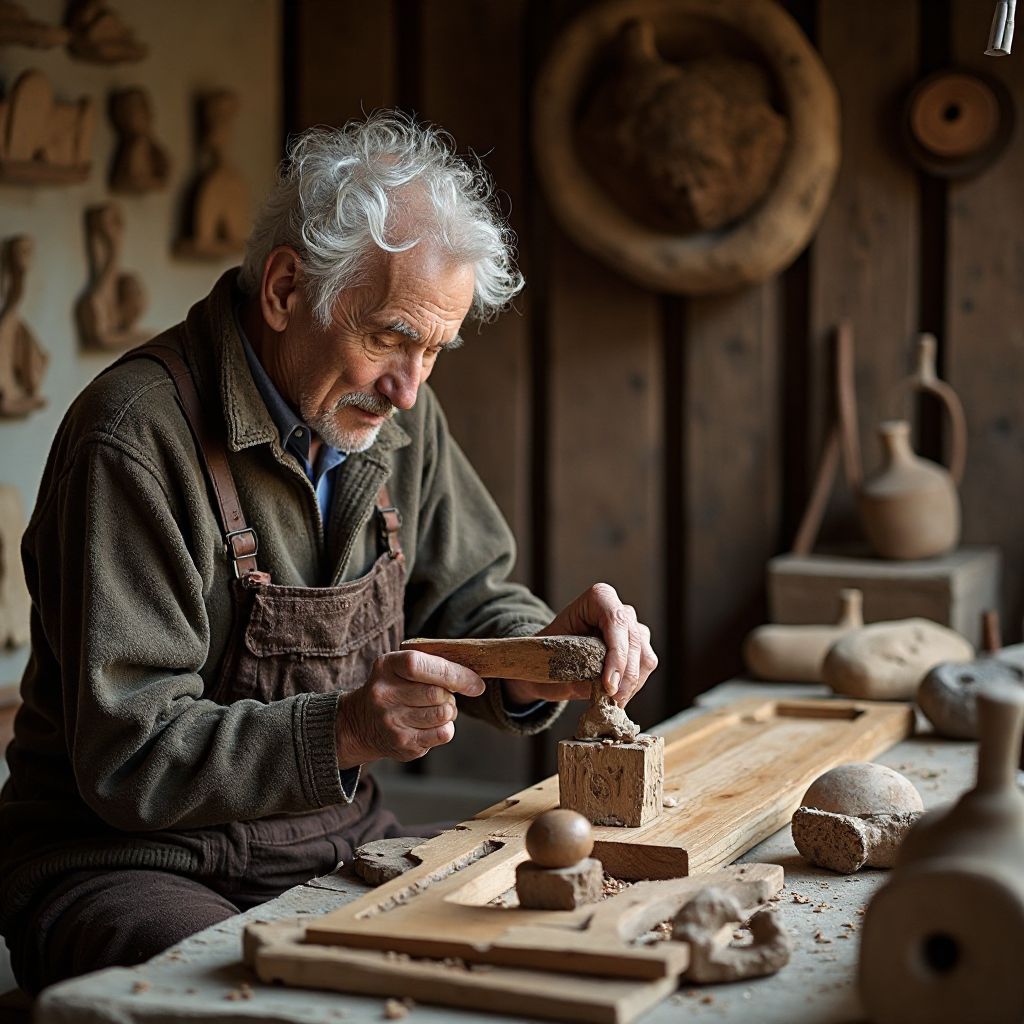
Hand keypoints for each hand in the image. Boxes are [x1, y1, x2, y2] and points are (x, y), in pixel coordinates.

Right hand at [335, 651, 485, 767]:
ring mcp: (391, 721)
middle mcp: (384, 694)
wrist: (360, 724)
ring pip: (443, 714)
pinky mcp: (402, 743)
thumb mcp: (400, 668)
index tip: (475, 683)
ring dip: (448, 712)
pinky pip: (442, 734)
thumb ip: (431, 666)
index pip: (422, 666)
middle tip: (444, 697)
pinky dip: (446, 728)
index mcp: (386, 666)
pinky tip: (431, 725)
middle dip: (450, 695)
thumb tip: (473, 680)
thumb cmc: (393, 689)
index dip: (454, 673)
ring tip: (436, 710)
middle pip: (437, 693)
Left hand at [503, 583, 657, 706]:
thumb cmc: (548, 654)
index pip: (616, 621)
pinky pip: (646, 667)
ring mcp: (633, 628)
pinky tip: (616, 697)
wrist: (549, 660)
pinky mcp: (640, 647)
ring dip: (630, 683)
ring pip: (645, 656)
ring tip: (611, 701)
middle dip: (625, 676)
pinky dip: (633, 686)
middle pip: (633, 641)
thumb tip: (603, 687)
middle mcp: (620, 609)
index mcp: (598, 598)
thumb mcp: (552, 659)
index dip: (616, 654)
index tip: (608, 684)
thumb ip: (576, 669)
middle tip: (611, 700)